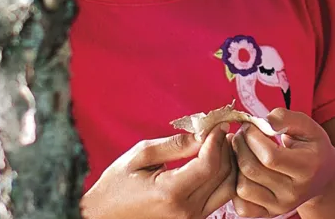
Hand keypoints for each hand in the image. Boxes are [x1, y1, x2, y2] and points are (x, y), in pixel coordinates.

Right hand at [83, 131, 238, 218]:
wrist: (105, 216)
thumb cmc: (117, 186)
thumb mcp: (140, 156)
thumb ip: (174, 145)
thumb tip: (203, 133)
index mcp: (170, 193)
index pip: (209, 165)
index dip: (217, 141)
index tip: (218, 125)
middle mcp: (186, 211)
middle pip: (224, 176)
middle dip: (226, 149)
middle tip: (221, 131)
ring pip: (228, 189)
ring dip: (229, 165)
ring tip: (220, 145)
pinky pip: (219, 198)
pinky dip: (222, 178)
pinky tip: (214, 162)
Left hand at [230, 109, 334, 216]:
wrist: (321, 177)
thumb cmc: (312, 148)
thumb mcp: (308, 127)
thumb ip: (286, 118)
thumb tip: (263, 123)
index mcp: (308, 168)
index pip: (270, 156)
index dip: (253, 137)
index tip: (250, 126)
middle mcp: (294, 192)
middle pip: (252, 170)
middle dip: (240, 146)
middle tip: (241, 135)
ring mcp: (281, 206)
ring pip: (243, 187)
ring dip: (235, 165)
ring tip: (241, 151)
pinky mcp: (269, 214)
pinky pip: (241, 206)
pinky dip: (236, 187)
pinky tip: (242, 170)